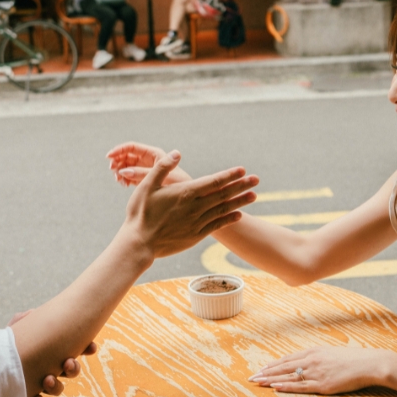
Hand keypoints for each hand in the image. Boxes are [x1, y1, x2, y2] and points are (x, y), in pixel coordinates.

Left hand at [11, 309, 97, 396]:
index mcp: (53, 351)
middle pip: (70, 371)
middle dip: (74, 368)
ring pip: (57, 388)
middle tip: (68, 362)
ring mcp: (40, 383)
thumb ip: (24, 318)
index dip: (87, 349)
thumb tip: (34, 313)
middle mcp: (50, 368)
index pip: (75, 349)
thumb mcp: (16, 327)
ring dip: (57, 386)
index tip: (91, 347)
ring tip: (48, 379)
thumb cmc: (7, 342)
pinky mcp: (27, 396)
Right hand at [107, 142, 192, 186]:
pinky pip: (131, 175)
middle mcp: (151, 161)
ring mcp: (148, 171)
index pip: (133, 147)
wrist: (188, 203)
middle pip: (129, 155)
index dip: (119, 150)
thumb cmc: (178, 190)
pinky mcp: (146, 181)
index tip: (108, 157)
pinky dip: (125, 178)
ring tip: (118, 179)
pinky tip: (123, 184)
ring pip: (128, 165)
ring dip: (121, 169)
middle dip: (118, 160)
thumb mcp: (160, 181)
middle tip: (112, 170)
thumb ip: (142, 174)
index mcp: (155, 155)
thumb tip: (124, 171)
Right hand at [122, 150, 257, 258]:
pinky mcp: (196, 236)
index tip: (243, 170)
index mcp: (185, 193)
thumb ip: (162, 168)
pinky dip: (229, 219)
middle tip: (256, 179)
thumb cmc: (140, 213)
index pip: (213, 181)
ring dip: (240, 202)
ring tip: (254, 195)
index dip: (229, 175)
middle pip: (223, 194)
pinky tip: (239, 215)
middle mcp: (195, 207)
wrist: (139, 244)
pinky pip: (217, 226)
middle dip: (241, 186)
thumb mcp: (146, 186)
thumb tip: (177, 152)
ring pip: (223, 210)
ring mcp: (197, 223)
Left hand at [248, 346, 392, 394]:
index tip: (262, 368)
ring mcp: (316, 372)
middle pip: (283, 366)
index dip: (273, 364)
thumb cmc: (353, 359)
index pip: (288, 358)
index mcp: (314, 351)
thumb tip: (309, 361)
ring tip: (257, 382)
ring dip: (270, 379)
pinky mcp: (322, 384)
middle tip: (251, 377)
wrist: (368, 363)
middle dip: (266, 372)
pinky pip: (300, 386)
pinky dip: (286, 386)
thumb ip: (319, 357)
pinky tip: (275, 387)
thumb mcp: (332, 353)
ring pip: (288, 376)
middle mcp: (311, 360)